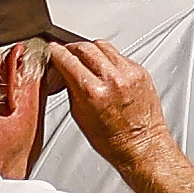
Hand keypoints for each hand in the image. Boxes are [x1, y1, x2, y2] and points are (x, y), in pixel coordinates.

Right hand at [42, 34, 181, 176]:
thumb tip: (64, 71)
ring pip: (102, 46)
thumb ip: (71, 88)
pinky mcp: (140, 71)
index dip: (55, 53)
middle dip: (72, 49)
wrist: (141, 146)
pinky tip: (105, 70)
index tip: (52, 51)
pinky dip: (108, 59)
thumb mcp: (79, 115)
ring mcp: (129, 73)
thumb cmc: (113, 140)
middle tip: (67, 56)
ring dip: (90, 50)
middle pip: (84, 47)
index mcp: (93, 92)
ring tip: (86, 61)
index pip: (67, 59)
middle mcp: (112, 79)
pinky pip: (119, 55)